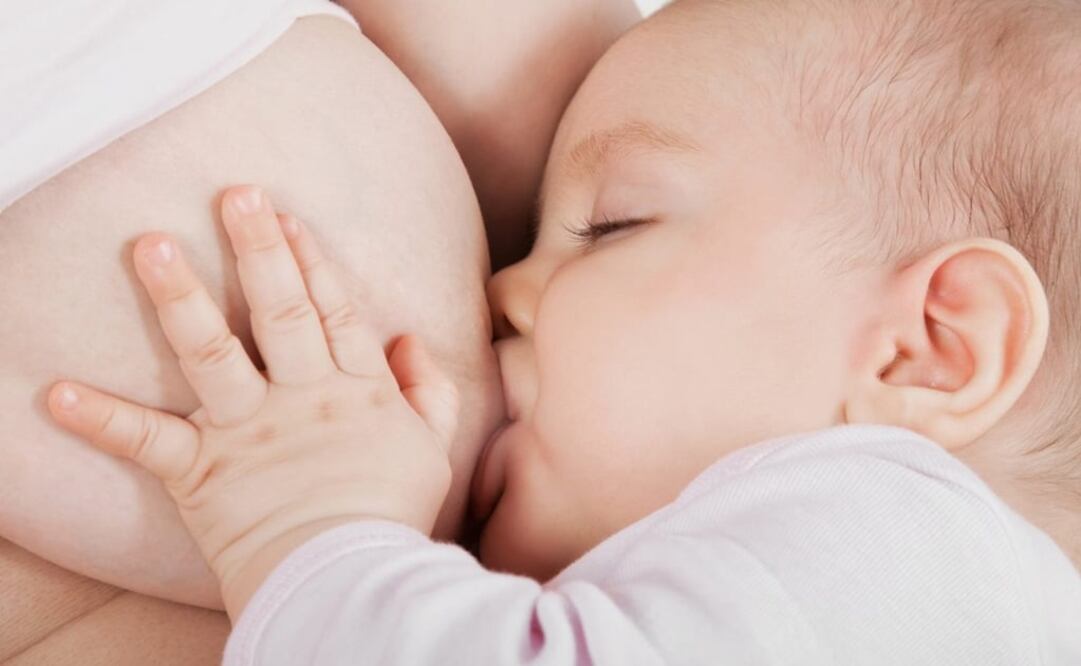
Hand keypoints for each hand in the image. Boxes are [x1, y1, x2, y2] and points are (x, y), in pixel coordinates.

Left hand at [47, 186, 457, 618]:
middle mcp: (301, 396)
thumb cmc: (391, 514)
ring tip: (150, 245)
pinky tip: (56, 392)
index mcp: (356, 388)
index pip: (333, 309)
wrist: (347, 579)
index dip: (311, 259)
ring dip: (179, 298)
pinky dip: (101, 420)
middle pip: (280, 310)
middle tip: (234, 194)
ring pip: (211, 352)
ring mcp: (247, 431)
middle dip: (257, 248)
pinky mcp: (202, 472)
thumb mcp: (434, 448)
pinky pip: (146, 442)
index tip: (285, 216)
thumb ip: (430, 388)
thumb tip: (408, 337)